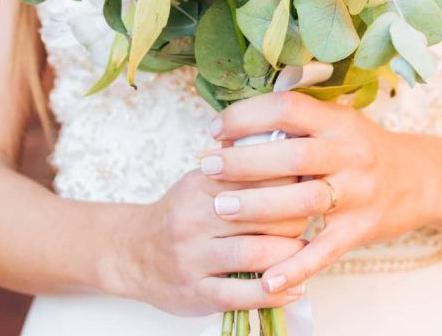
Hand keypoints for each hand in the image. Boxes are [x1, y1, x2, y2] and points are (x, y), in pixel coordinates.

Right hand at [125, 169, 309, 315]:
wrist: (133, 253)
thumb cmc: (181, 215)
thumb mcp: (201, 182)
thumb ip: (239, 169)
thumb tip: (288, 147)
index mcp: (199, 185)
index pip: (256, 176)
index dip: (290, 181)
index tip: (307, 185)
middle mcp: (193, 219)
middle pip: (262, 213)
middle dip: (296, 217)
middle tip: (308, 219)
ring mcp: (193, 258)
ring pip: (256, 254)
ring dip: (290, 255)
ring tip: (302, 253)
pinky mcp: (196, 293)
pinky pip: (243, 294)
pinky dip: (275, 292)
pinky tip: (293, 288)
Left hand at [200, 92, 441, 293]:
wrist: (423, 179)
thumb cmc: (364, 148)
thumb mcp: (337, 121)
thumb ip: (295, 120)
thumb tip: (234, 124)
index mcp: (338, 121)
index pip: (287, 109)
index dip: (247, 115)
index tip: (215, 129)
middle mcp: (350, 154)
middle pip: (292, 156)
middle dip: (244, 161)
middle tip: (207, 166)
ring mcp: (359, 193)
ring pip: (304, 201)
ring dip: (259, 205)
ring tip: (221, 207)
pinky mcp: (362, 229)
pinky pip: (325, 250)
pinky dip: (296, 266)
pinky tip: (266, 277)